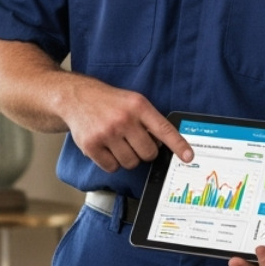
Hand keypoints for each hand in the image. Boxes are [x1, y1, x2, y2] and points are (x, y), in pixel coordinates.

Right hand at [57, 78, 191, 172]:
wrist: (76, 97)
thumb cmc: (108, 102)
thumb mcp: (133, 102)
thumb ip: (149, 120)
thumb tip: (165, 146)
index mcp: (137, 106)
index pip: (164, 129)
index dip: (178, 145)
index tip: (189, 157)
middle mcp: (123, 119)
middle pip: (148, 153)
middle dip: (144, 152)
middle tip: (135, 142)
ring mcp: (106, 133)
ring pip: (131, 163)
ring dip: (128, 158)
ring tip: (118, 143)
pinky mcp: (91, 146)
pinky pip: (112, 168)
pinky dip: (112, 163)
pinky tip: (106, 148)